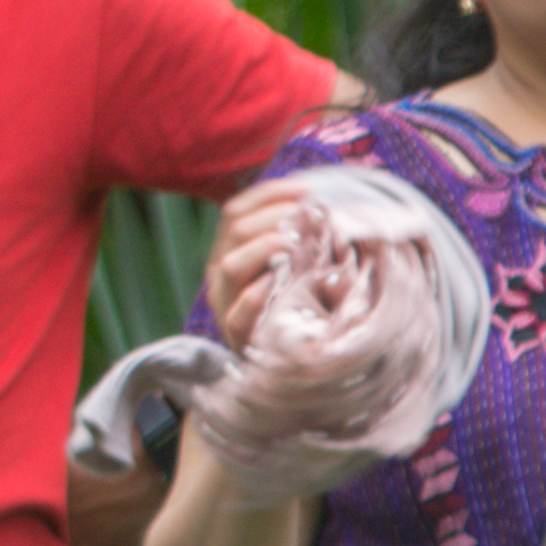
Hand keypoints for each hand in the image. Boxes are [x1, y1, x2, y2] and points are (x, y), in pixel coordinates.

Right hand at [202, 179, 328, 345]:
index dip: (270, 194)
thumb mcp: (294, 264)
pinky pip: (238, 314)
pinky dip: (256, 296)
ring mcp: (225, 302)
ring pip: (231, 265)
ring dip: (267, 247)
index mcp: (231, 248)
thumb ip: (299, 236)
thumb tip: (324, 203)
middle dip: (277, 216)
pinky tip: (276, 283)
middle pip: (237, 230)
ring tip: (298, 242)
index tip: (307, 189)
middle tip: (313, 216)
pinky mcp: (237, 334)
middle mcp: (221, 272)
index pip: (237, 210)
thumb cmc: (295, 300)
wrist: (284, 356)